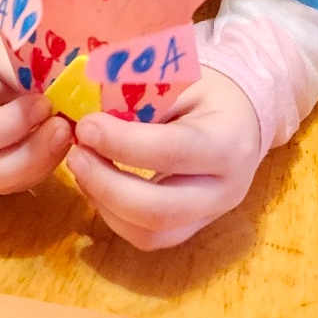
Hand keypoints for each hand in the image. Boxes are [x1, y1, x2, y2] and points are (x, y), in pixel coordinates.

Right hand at [0, 21, 72, 195]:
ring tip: (63, 134)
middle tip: (65, 130)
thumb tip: (70, 97)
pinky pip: (0, 186)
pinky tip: (52, 145)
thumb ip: (28, 76)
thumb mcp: (3, 47)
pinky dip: (32, 170)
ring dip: (35, 166)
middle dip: (27, 158)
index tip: (44, 104)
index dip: (8, 126)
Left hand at [65, 66, 261, 250]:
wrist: (241, 120)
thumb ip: (140, 97)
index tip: (86, 126)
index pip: (172, 151)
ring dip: (104, 204)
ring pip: (150, 233)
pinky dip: (112, 215)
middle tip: (76, 155)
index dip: (121, 142)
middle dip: (105, 185)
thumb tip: (88, 112)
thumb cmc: (207, 93)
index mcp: (228, 142)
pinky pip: (147, 237)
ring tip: (82, 167)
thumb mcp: (181, 80)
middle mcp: (225, 189)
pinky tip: (97, 184)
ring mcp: (210, 216)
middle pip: (159, 209)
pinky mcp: (191, 229)